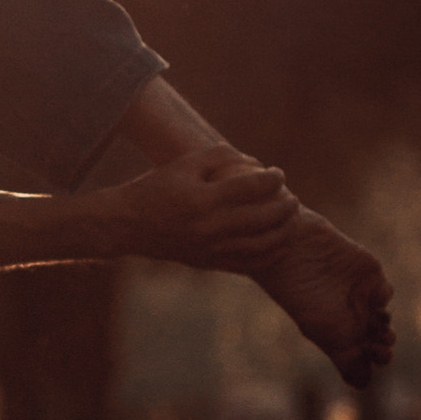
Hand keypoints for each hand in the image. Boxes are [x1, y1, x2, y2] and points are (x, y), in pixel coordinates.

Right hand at [109, 148, 298, 269]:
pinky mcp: (208, 263)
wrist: (127, 225)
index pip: (251, 188)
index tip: (279, 174)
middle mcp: (208, 227)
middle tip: (293, 199)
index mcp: (202, 199)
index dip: (273, 179)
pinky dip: (270, 254)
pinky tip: (280, 244)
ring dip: (284, 233)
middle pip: (263, 219)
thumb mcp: (183, 163)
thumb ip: (221, 155)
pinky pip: (249, 264)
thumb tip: (256, 163)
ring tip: (291, 220)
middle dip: (286, 207)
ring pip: (262, 246)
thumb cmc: (156, 188)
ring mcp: (210, 249)